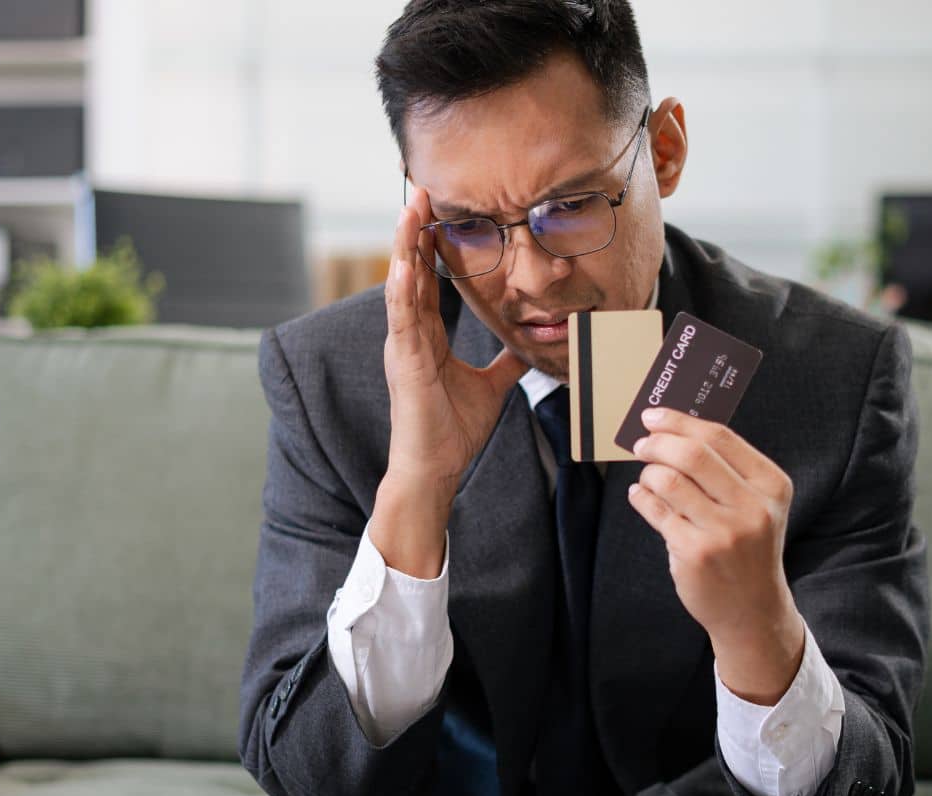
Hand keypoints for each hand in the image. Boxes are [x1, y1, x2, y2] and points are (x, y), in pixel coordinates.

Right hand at [372, 187, 528, 576]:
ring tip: (409, 210)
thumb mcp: (490, 387)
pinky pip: (402, 319)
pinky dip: (402, 289)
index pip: (427, 280)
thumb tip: (529, 347)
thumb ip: (505, 363)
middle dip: (415, 231)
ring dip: (404, 247)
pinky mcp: (403, 363)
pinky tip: (404, 262)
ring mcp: (403, 347)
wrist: (434, 468)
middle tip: (421, 190)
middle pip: (411, 272)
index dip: (429, 246)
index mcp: (427, 338)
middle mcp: (410, 335)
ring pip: (402, 285)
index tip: (436, 211)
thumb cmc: (452, 431)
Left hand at [626, 407, 805, 703]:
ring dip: (649, 473)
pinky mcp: (696, 553)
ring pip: (669, 480)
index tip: (654, 416)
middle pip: (693, 454)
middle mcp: (753, 507)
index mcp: (771, 485)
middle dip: (658, 442)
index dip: (680, 421)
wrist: (752, 609)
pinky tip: (641, 497)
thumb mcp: (757, 506)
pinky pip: (656, 511)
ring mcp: (724, 532)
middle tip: (642, 444)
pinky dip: (641, 498)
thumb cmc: (747, 549)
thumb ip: (726, 470)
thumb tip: (675, 429)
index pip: (720, 437)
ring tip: (647, 478)